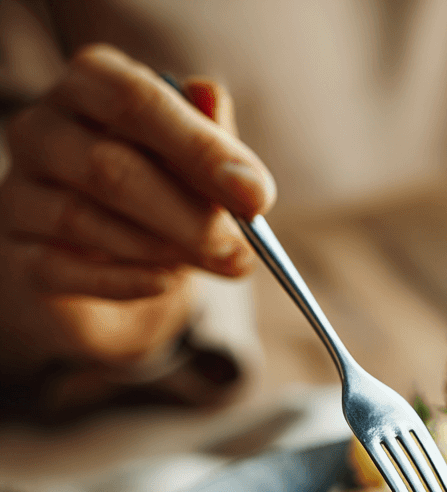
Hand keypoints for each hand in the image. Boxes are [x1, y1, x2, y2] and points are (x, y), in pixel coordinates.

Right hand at [0, 44, 275, 374]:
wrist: (108, 264)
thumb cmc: (161, 194)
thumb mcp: (197, 165)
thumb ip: (216, 149)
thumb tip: (235, 152)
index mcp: (91, 86)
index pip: (137, 101)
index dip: (201, 151)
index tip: (256, 198)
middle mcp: (42, 129)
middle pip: (110, 167)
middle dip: (188, 216)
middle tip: (239, 252)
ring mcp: (20, 191)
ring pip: (84, 219)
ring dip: (161, 250)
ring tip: (208, 264)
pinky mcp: (20, 255)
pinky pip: (64, 270)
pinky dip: (124, 281)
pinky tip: (164, 283)